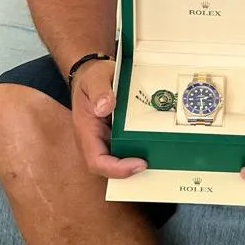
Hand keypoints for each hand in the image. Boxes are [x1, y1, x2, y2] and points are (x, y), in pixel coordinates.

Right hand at [69, 59, 147, 179]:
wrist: (91, 74)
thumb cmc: (91, 77)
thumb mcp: (95, 77)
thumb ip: (99, 90)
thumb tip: (105, 107)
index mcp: (86, 131)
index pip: (96, 161)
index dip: (117, 169)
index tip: (140, 163)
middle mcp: (94, 141)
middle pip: (109, 168)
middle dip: (131, 171)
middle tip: (155, 161)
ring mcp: (104, 140)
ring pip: (118, 162)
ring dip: (136, 164)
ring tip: (159, 157)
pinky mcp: (114, 136)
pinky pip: (125, 150)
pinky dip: (139, 152)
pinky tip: (156, 146)